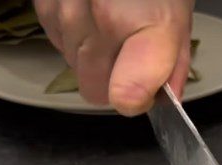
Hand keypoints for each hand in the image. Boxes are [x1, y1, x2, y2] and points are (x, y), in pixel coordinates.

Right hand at [34, 0, 194, 114]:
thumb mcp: (178, 10)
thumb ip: (173, 59)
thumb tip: (164, 96)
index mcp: (138, 22)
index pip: (124, 94)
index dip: (136, 99)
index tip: (144, 94)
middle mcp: (95, 21)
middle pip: (96, 90)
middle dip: (115, 78)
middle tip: (133, 47)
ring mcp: (62, 12)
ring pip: (75, 68)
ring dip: (94, 54)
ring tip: (113, 16)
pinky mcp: (43, 5)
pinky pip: (59, 44)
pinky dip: (75, 34)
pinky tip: (90, 9)